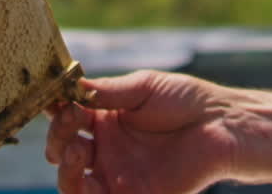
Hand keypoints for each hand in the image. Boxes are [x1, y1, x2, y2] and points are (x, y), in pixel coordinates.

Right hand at [46, 71, 235, 193]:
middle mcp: (106, 148)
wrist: (220, 126)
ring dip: (66, 169)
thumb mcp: (141, 87)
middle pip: (64, 150)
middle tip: (70, 127)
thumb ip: (106, 92)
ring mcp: (118, 174)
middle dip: (57, 139)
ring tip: (80, 152)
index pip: (66, 116)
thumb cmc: (184, 100)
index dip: (53, 110)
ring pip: (74, 182)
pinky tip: (88, 179)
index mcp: (104, 118)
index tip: (51, 100)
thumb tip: (71, 87)